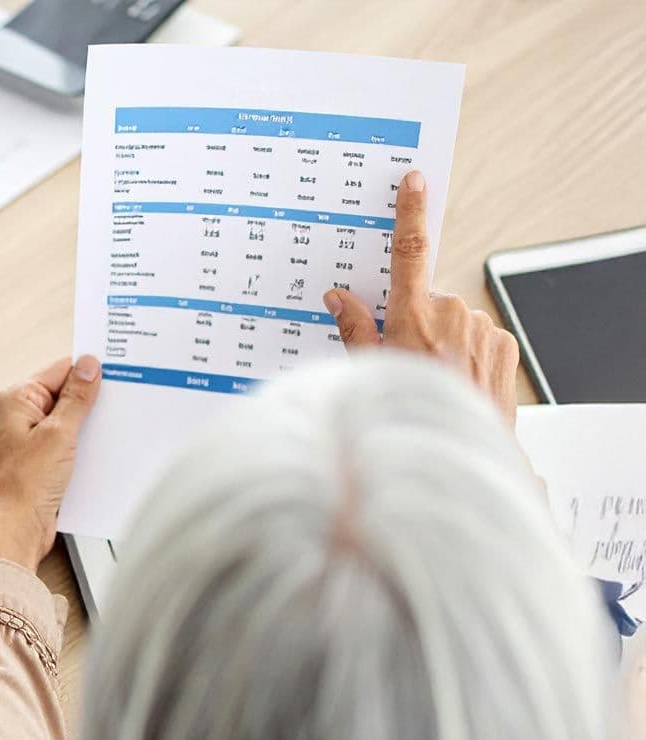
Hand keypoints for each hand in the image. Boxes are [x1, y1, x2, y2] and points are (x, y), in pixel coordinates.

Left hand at [0, 355, 101, 569]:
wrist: (15, 529)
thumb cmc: (22, 486)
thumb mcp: (58, 433)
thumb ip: (76, 398)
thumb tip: (88, 367)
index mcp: (16, 400)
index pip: (60, 370)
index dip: (88, 372)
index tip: (115, 375)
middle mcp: (19, 417)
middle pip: (65, 394)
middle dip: (91, 401)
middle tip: (117, 403)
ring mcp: (30, 439)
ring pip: (69, 420)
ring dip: (88, 426)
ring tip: (108, 430)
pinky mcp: (41, 460)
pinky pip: (68, 443)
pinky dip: (83, 445)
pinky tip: (98, 450)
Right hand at [325, 169, 519, 427]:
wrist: (457, 452)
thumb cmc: (407, 415)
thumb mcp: (368, 372)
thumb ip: (355, 330)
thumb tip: (339, 298)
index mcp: (412, 317)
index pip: (409, 253)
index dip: (411, 213)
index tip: (414, 182)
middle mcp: (451, 314)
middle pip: (427, 302)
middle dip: (416, 323)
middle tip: (405, 359)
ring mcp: (482, 328)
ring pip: (454, 322)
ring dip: (444, 342)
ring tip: (434, 379)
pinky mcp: (505, 345)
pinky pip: (479, 338)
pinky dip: (468, 354)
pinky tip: (459, 381)